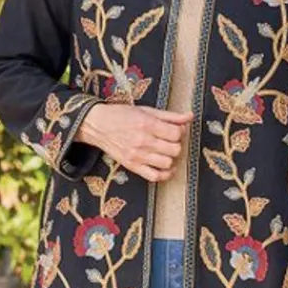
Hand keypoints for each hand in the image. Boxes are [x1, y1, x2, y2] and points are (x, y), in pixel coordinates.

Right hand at [77, 103, 192, 181]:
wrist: (98, 125)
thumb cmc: (121, 115)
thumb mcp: (146, 111)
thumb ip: (170, 116)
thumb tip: (189, 117)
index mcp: (148, 124)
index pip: (176, 134)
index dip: (180, 132)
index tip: (175, 131)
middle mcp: (143, 141)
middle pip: (174, 149)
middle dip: (176, 145)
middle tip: (170, 141)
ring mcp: (137, 155)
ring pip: (167, 163)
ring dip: (171, 158)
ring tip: (166, 152)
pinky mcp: (132, 166)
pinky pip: (154, 176)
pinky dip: (165, 174)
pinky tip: (166, 167)